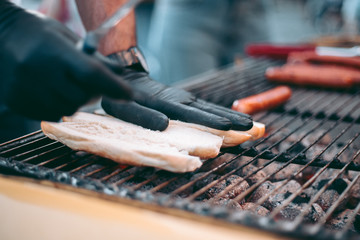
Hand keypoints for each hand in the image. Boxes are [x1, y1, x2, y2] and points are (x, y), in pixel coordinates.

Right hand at [0, 2, 131, 120]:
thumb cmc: (38, 34)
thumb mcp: (67, 38)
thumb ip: (93, 58)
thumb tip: (120, 73)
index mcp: (54, 51)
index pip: (91, 74)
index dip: (114, 87)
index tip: (129, 95)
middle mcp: (38, 72)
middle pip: (82, 97)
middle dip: (93, 94)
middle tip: (90, 84)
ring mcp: (25, 89)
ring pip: (67, 110)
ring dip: (75, 101)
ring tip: (68, 85)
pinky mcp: (17, 102)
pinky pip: (50, 115)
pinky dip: (58, 106)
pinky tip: (52, 92)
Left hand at [102, 67, 252, 130]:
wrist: (127, 76)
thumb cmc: (122, 96)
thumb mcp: (125, 106)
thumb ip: (143, 115)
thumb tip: (164, 125)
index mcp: (166, 104)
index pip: (192, 114)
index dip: (211, 122)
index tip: (230, 126)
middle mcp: (180, 101)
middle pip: (209, 111)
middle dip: (232, 119)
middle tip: (252, 127)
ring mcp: (184, 99)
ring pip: (211, 108)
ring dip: (232, 116)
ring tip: (251, 124)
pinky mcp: (185, 100)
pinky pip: (206, 108)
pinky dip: (222, 113)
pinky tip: (233, 119)